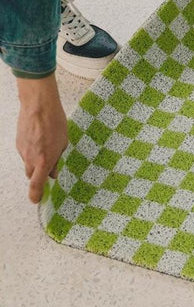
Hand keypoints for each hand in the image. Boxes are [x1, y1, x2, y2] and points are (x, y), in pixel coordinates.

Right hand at [16, 73, 67, 203]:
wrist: (39, 105)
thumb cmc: (55, 122)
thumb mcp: (63, 142)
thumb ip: (57, 159)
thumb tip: (53, 172)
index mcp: (44, 160)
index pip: (36, 184)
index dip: (35, 195)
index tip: (36, 200)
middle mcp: (31, 158)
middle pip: (31, 175)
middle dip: (38, 176)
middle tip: (48, 170)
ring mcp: (22, 150)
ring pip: (28, 163)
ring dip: (36, 161)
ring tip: (48, 147)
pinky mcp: (18, 143)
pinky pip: (25, 152)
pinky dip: (32, 151)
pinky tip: (40, 139)